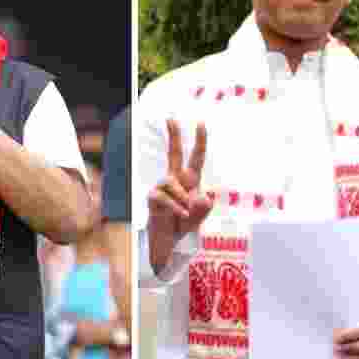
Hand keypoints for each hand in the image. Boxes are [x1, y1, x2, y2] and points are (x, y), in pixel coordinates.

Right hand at [146, 120, 211, 248]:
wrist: (170, 241)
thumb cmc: (186, 223)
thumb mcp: (202, 214)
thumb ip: (205, 205)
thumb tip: (197, 196)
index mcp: (190, 180)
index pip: (196, 157)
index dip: (199, 140)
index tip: (201, 123)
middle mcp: (175, 179)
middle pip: (173, 153)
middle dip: (173, 135)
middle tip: (170, 117)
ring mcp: (162, 187)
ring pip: (172, 183)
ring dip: (183, 199)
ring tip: (187, 214)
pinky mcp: (153, 198)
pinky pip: (166, 198)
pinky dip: (177, 209)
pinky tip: (182, 216)